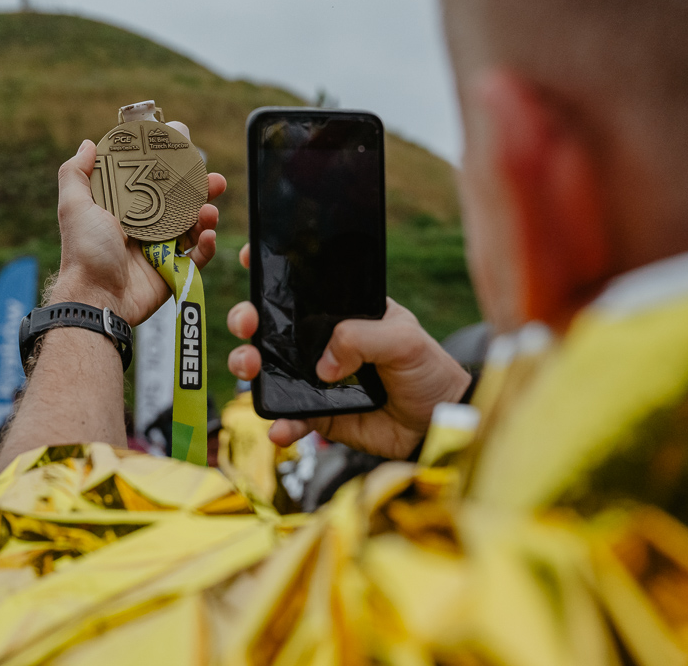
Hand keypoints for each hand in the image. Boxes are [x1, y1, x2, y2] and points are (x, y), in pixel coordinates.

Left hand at [50, 122, 226, 324]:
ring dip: (207, 214)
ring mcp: (160, 249)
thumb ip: (76, 174)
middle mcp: (145, 226)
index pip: (153, 180)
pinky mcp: (173, 272)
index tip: (186, 150)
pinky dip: (207, 246)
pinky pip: (197, 257)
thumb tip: (89, 144)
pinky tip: (208, 236)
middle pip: (180, 201)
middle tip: (214, 180)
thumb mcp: (74, 207)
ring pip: (193, 226)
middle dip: (200, 188)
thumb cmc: (84, 253)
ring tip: (210, 211)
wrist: (96, 298)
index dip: (171, 165)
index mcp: (125, 208)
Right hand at [227, 244, 471, 459]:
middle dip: (247, 319)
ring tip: (250, 369)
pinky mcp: (318, 414)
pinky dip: (279, 422)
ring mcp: (315, 378)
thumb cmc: (429, 371)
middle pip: (271, 324)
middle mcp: (323, 341)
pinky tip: (279, 427)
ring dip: (248, 365)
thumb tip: (322, 364)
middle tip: (247, 324)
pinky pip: (288, 416)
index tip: (250, 260)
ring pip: (267, 368)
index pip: (303, 285)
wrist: (440, 425)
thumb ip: (362, 337)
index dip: (272, 271)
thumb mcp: (404, 339)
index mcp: (343, 312)